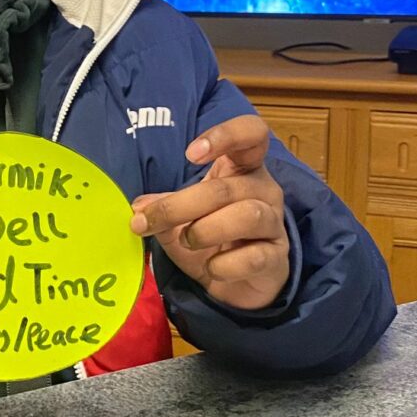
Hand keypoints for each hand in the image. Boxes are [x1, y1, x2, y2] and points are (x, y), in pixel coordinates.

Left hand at [130, 114, 289, 309]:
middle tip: (147, 221)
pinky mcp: (277, 258)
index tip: (191, 154)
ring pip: (247, 216)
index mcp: (243, 168)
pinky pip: (254, 257)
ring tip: (187, 240)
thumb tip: (139, 208)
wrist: (237, 282)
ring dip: (205, 230)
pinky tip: (211, 267)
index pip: (252, 134)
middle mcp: (264, 190)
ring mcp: (274, 224)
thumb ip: (163, 207)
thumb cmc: (211, 239)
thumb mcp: (181, 219)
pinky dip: (224, 265)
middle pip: (227, 188)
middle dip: (180, 205)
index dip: (226, 135)